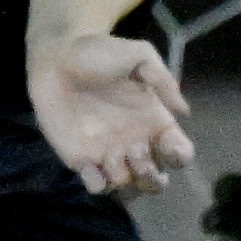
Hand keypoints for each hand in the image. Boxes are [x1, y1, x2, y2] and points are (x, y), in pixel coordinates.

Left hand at [31, 30, 192, 195]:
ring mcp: (108, 154)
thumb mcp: (139, 55)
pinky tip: (90, 164)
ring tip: (111, 153)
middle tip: (136, 151)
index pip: (179, 154)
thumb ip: (163, 80)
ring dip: (124, 176)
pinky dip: (98, 184)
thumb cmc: (99, 53)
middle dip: (152, 177)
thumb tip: (184, 111)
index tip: (168, 144)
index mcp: (154, 122)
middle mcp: (135, 143)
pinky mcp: (81, 160)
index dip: (180, 157)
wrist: (56, 57)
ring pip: (128, 187)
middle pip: (156, 181)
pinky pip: (97, 187)